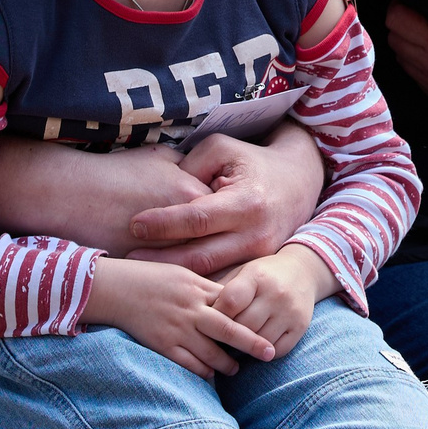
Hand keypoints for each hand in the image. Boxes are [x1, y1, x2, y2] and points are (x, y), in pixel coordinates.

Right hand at [85, 256, 275, 377]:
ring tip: (235, 370)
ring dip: (226, 365)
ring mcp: (177, 329)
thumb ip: (206, 287)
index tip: (270, 325)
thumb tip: (230, 298)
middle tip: (269, 354)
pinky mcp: (162, 345)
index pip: (233, 305)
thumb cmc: (149, 278)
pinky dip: (202, 373)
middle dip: (252, 343)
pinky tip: (209, 377)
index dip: (252, 317)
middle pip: (229, 330)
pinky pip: (188, 365)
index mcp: (198, 289)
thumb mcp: (182, 274)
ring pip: (211, 354)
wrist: (114, 288)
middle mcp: (191, 310)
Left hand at [124, 126, 325, 272]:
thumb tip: (162, 194)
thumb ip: (190, 168)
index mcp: (246, 203)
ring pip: (209, 274)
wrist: (300, 182)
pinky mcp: (257, 268)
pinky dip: (194, 278)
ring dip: (174, 273)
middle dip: (161, 260)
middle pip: (199, 257)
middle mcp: (255, 235)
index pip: (197, 219)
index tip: (134, 224)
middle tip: (126, 257)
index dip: (163, 224)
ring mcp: (259, 257)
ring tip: (141, 269)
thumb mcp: (222, 150)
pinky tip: (169, 274)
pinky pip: (221, 277)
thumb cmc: (252, 162)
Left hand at [212, 245, 335, 358]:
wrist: (303, 271)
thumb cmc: (262, 275)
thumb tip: (194, 311)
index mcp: (256, 276)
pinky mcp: (300, 327)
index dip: (215, 315)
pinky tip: (254, 349)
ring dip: (244, 347)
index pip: (230, 302)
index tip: (207, 323)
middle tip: (215, 340)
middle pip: (243, 325)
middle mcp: (275, 293)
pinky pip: (277, 350)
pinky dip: (263, 353)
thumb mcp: (242, 272)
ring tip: (232, 346)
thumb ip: (220, 290)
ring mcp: (290, 312)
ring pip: (259, 341)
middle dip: (227, 334)